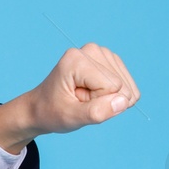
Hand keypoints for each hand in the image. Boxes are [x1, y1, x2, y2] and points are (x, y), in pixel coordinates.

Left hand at [0, 42, 140, 153]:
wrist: (41, 107)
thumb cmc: (51, 112)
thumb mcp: (70, 118)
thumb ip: (96, 112)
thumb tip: (124, 102)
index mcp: (77, 59)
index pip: (111, 87)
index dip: (96, 102)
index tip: (74, 100)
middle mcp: (91, 50)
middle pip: (121, 85)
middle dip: (103, 100)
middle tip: (79, 100)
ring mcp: (102, 53)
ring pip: (127, 86)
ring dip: (108, 98)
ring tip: (83, 97)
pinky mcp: (110, 60)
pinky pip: (128, 86)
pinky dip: (113, 95)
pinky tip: (93, 93)